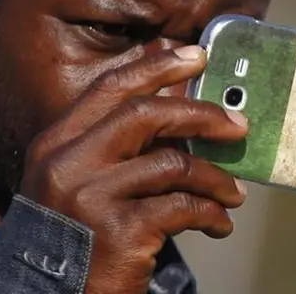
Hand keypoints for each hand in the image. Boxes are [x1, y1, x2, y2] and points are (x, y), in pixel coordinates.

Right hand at [19, 46, 248, 293]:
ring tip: (234, 194)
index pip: (111, 89)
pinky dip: (212, 214)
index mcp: (57, 144)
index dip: (156, 68)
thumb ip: (115, 146)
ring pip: (175, 164)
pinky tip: (220, 224)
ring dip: (216, 179)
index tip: (195, 56)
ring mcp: (92, 197)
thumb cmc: (74, 239)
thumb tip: (176, 106)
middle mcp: (68, 164)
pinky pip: (185, 207)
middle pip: (146, 114)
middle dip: (202, 115)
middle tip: (239, 126)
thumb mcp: (78, 183)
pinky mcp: (121, 231)